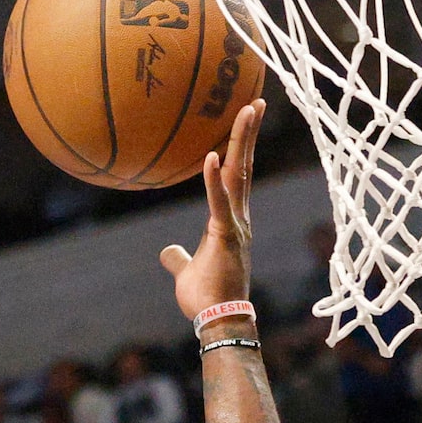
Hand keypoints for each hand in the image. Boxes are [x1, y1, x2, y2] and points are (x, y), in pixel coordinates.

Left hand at [159, 99, 263, 321]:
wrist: (218, 320)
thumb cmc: (206, 298)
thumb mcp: (186, 272)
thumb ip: (177, 258)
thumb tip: (167, 252)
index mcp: (229, 221)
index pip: (235, 178)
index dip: (238, 150)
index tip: (243, 123)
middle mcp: (238, 217)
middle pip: (243, 167)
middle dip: (248, 134)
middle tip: (254, 102)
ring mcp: (235, 225)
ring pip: (239, 175)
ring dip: (241, 141)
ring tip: (246, 110)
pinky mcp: (226, 236)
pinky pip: (219, 203)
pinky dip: (213, 180)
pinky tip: (211, 155)